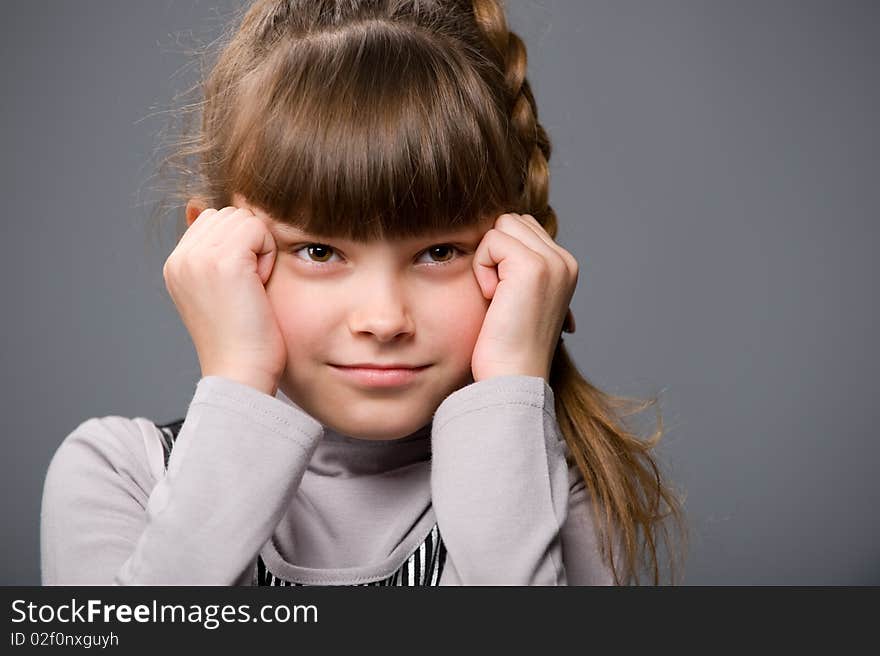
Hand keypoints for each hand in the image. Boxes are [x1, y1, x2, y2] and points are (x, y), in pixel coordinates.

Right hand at [163, 206, 286, 395]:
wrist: (241, 374)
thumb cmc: (242, 339)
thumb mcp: (221, 288)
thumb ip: (212, 248)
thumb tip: (197, 204)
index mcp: (177, 265)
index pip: (214, 219)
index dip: (240, 248)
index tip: (239, 288)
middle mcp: (181, 258)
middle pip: (231, 215)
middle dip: (251, 246)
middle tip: (249, 289)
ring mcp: (199, 258)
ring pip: (245, 219)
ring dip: (260, 250)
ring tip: (253, 289)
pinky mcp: (224, 261)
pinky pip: (258, 229)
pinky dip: (268, 256)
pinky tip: (260, 287)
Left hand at [470, 213, 578, 382]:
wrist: (512, 377)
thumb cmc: (506, 345)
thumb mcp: (518, 299)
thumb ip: (516, 267)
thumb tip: (495, 237)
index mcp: (565, 267)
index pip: (523, 228)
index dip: (500, 254)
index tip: (503, 295)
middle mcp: (564, 261)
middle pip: (512, 221)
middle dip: (494, 252)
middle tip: (498, 295)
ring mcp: (552, 262)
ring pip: (502, 225)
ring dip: (488, 259)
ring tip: (497, 296)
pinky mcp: (532, 266)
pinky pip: (491, 240)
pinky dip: (482, 268)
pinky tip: (493, 297)